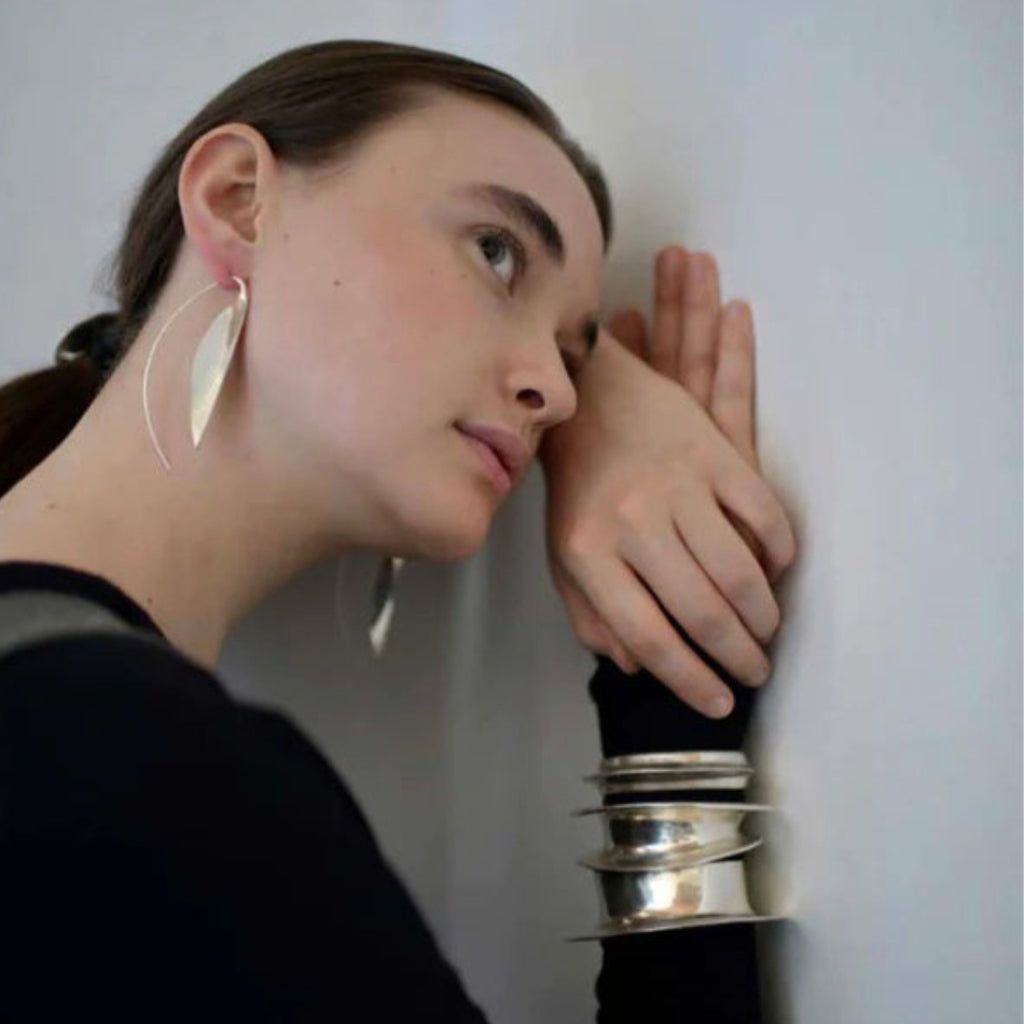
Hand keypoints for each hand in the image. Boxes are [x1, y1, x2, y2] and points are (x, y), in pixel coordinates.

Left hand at [539, 247, 796, 718]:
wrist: (589, 396)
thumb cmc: (577, 488)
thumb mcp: (564, 557)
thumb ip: (592, 615)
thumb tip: (637, 666)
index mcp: (587, 552)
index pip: (647, 636)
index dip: (689, 681)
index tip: (718, 705)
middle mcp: (632, 521)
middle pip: (701, 612)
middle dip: (738, 657)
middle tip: (756, 673)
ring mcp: (677, 484)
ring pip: (739, 572)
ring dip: (764, 616)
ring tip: (767, 633)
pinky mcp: (715, 453)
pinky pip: (766, 517)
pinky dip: (780, 554)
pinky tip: (776, 573)